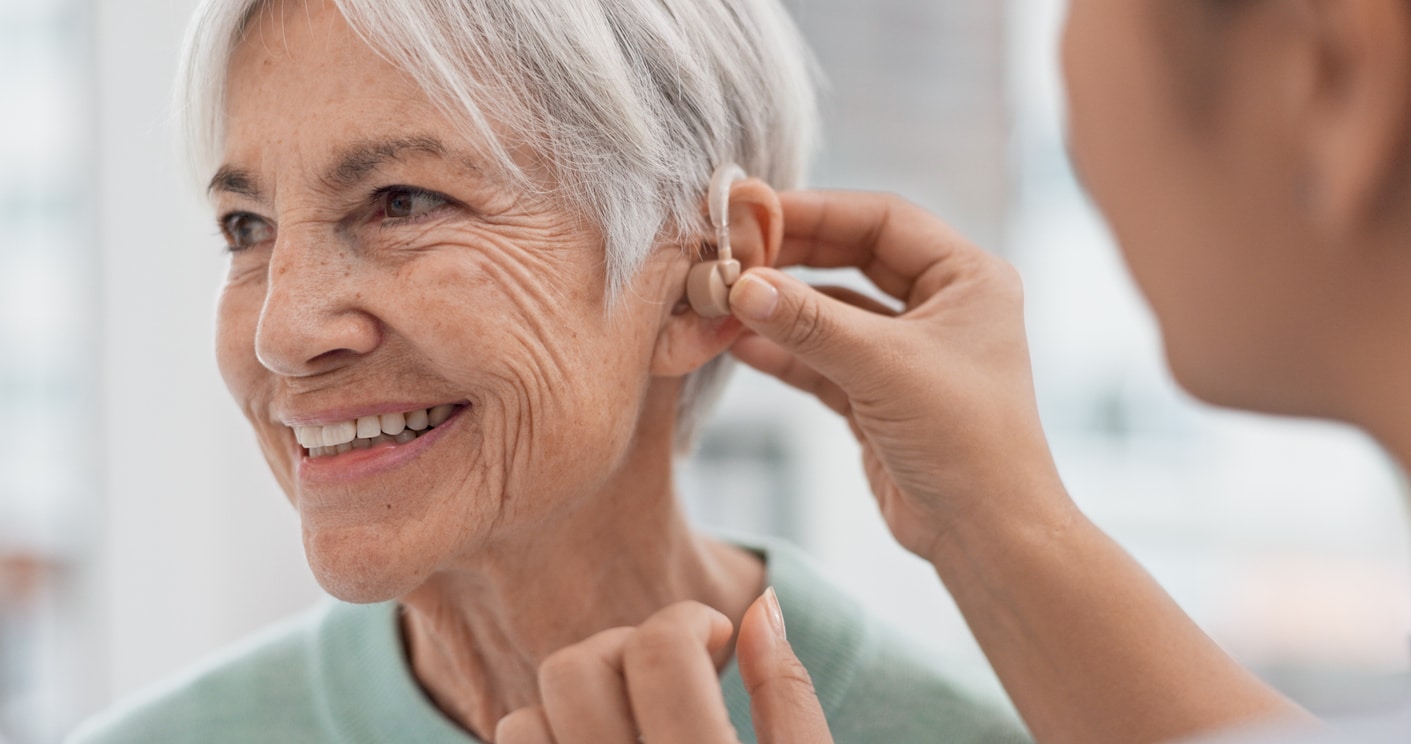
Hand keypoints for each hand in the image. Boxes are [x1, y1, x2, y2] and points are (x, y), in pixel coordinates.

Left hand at [496, 591, 832, 743]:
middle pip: (576, 671)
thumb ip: (790, 698)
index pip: (658, 652)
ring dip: (578, 700)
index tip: (716, 637)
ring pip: (524, 721)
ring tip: (632, 717)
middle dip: (626, 649)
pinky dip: (547, 737)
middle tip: (672, 674)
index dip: (689, 621)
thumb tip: (761, 606)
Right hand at [728, 190, 1064, 558]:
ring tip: (723, 299)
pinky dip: (784, 352)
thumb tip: (742, 284)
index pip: (882, 220)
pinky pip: (823, 358)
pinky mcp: (880, 395)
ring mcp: (908, 352)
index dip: (816, 212)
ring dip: (780, 308)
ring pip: (832, 311)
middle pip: (852, 258)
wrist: (985, 535)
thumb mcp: (884, 368)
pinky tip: (739, 344)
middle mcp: (942, 306)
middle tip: (730, 252)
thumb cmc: (964, 440)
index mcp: (967, 278)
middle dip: (791, 258)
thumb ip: (810, 322)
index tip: (753, 213)